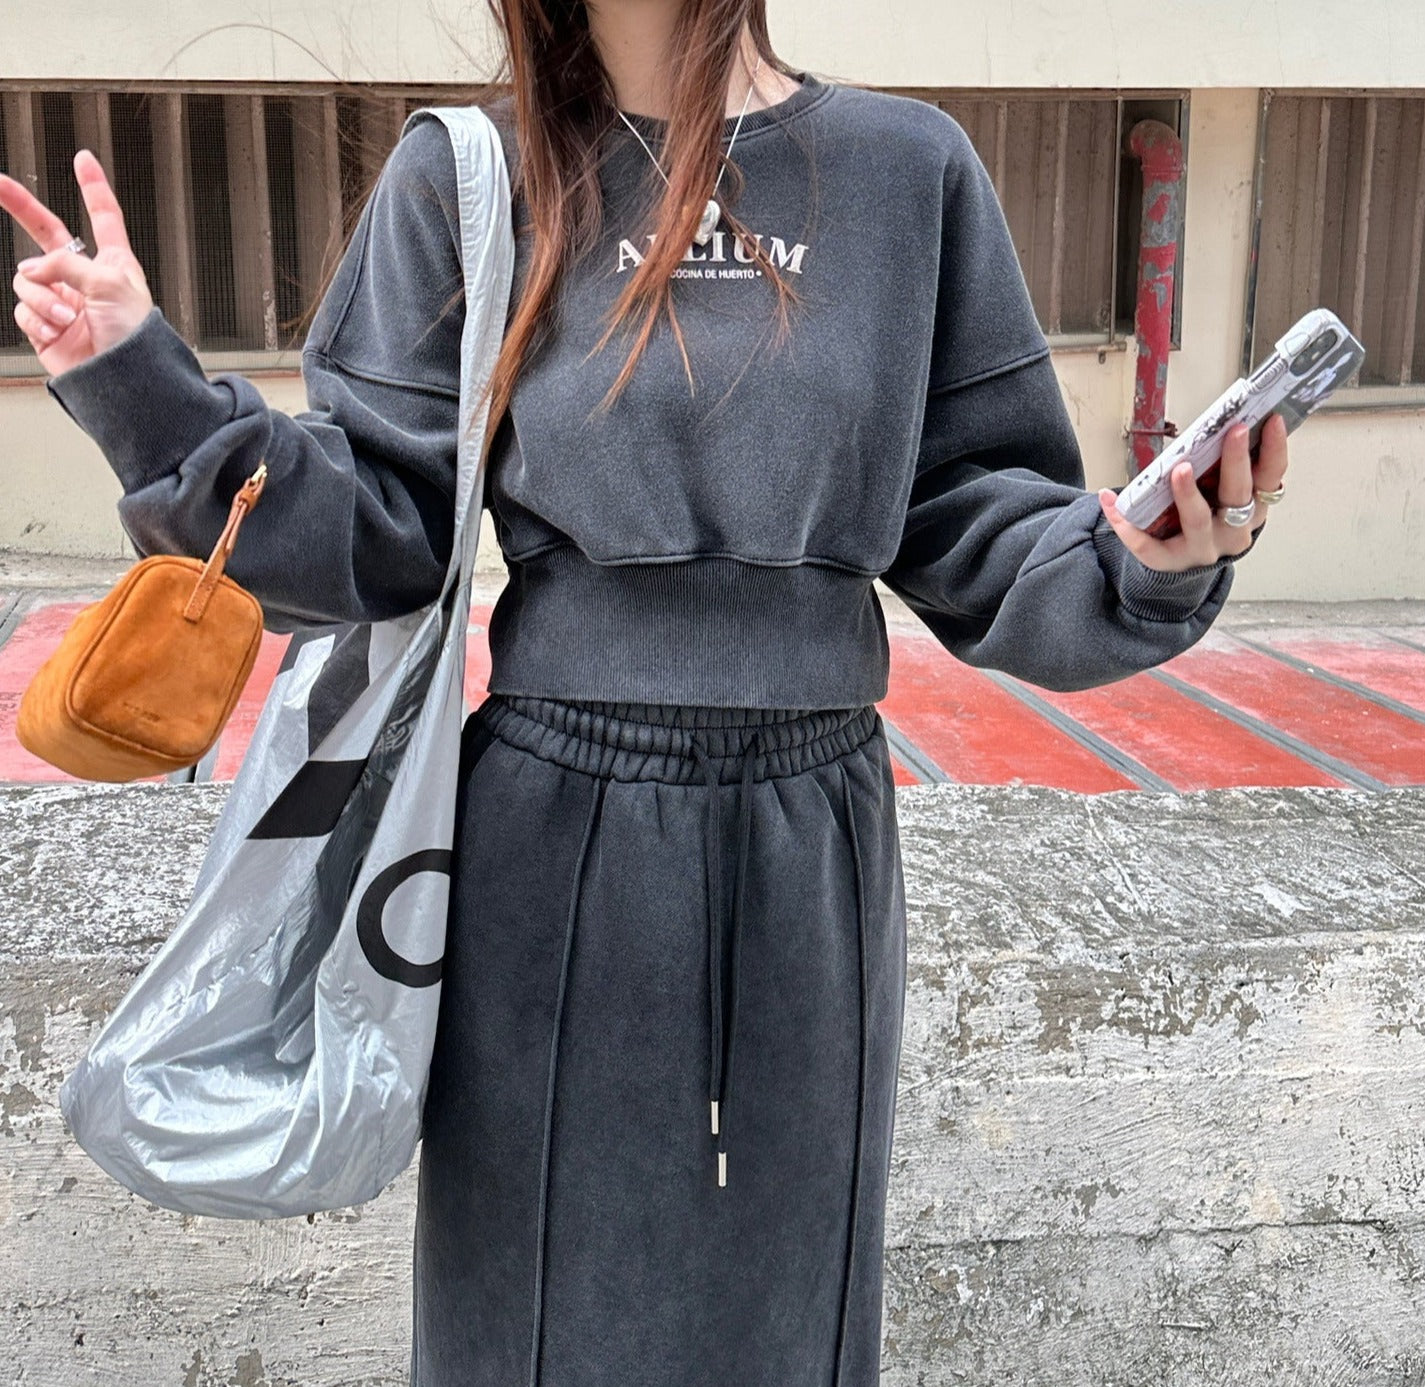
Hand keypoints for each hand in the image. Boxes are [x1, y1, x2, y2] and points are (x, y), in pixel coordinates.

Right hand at [1, 148, 153, 375]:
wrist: (126, 381)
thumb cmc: (135, 338)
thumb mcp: (109, 284)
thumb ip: (67, 264)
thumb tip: (32, 269)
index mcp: (113, 265)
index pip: (103, 217)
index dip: (93, 188)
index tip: (84, 160)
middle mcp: (84, 279)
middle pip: (45, 232)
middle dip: (20, 207)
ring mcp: (62, 301)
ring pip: (27, 278)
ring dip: (43, 297)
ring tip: (67, 318)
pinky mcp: (45, 325)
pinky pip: (24, 310)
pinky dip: (37, 319)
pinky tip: (57, 331)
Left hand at [1096, 411, 1288, 571]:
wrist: (1181, 560)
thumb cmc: (1205, 515)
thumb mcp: (1221, 492)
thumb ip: (1223, 466)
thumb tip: (1222, 422)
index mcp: (1251, 508)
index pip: (1269, 477)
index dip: (1274, 451)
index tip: (1272, 420)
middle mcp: (1233, 530)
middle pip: (1238, 494)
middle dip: (1236, 462)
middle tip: (1233, 432)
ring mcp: (1202, 549)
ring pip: (1198, 520)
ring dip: (1188, 493)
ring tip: (1179, 469)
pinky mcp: (1169, 563)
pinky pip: (1148, 546)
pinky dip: (1127, 524)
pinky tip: (1110, 499)